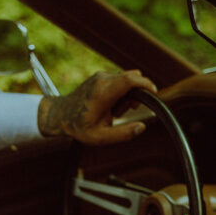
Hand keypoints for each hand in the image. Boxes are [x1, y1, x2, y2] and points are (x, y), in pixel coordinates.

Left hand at [37, 69, 156, 143]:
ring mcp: (100, 76)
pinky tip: (111, 105)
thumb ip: (123, 134)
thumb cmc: (79, 127)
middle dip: (138, 93)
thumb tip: (142, 127)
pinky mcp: (100, 76)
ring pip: (126, 79)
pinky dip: (122, 91)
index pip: (130, 80)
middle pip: (132, 78)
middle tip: (128, 110)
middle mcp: (102, 80)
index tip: (154, 93)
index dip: (146, 84)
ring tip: (115, 111)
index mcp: (103, 94)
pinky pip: (119, 80)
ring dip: (129, 94)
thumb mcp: (101, 138)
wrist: (60, 115)